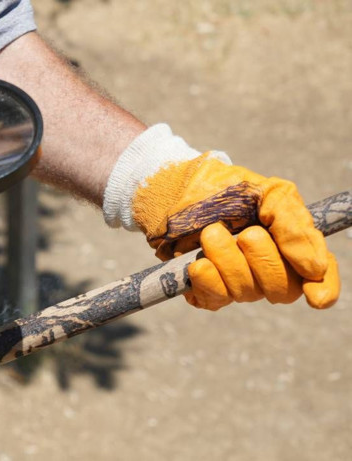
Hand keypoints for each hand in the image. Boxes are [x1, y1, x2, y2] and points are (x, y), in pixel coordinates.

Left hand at [131, 154, 339, 309]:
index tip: (316, 296)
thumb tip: (315, 268)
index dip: (323, 289)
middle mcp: (267, 269)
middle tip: (245, 234)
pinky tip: (198, 262)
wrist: (174, 190)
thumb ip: (294, 224)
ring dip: (228, 261)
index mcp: (291, 245)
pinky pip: (215, 299)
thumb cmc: (225, 189)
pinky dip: (207, 280)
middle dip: (264, 261)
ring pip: (246, 293)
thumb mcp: (269, 193)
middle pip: (283, 290)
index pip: (319, 277)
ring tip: (211, 233)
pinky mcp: (207, 288)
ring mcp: (237, 282)